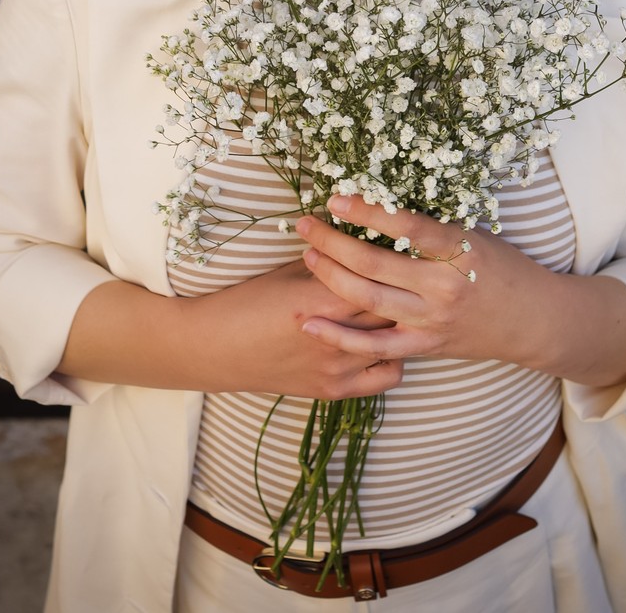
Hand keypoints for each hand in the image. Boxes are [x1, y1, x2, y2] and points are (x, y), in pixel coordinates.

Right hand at [184, 257, 403, 399]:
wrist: (218, 347)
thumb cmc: (249, 300)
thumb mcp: (290, 270)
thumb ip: (330, 258)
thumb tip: (364, 235)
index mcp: (322, 299)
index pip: (379, 276)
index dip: (392, 261)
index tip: (401, 249)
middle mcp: (335, 337)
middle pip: (392, 309)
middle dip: (400, 291)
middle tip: (407, 275)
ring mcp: (337, 368)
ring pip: (395, 342)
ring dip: (399, 323)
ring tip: (397, 305)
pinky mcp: (335, 390)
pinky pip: (387, 376)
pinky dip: (391, 358)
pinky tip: (379, 340)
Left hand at [294, 195, 547, 367]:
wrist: (532, 321)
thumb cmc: (502, 267)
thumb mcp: (474, 235)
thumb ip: (433, 227)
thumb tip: (381, 201)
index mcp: (459, 250)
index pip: (406, 226)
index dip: (368, 212)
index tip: (336, 198)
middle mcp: (443, 287)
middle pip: (375, 263)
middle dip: (333, 241)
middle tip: (305, 223)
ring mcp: (432, 320)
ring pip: (368, 299)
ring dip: (330, 276)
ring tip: (307, 254)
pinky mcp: (425, 346)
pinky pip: (375, 346)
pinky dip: (340, 337)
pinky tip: (310, 322)